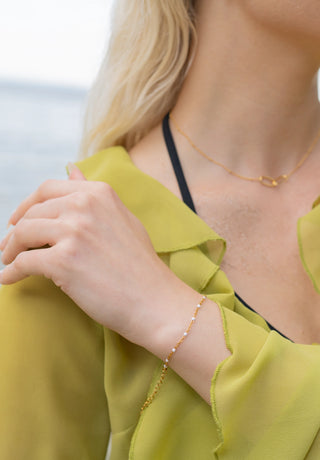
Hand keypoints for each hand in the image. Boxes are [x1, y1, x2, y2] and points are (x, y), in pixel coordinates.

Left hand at [0, 165, 176, 343]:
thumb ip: (93, 194)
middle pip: (33, 212)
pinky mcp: (63, 261)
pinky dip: (11, 272)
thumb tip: (70, 167)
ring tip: (9, 262)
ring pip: (23, 233)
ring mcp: (74, 232)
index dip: (27, 205)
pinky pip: (23, 262)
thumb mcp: (121, 218)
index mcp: (98, 193)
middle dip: (16, 231)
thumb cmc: (140, 264)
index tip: (19, 220)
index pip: (48, 189)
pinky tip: (8, 279)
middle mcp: (85, 206)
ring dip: (10, 250)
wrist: (154, 300)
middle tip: (10, 247)